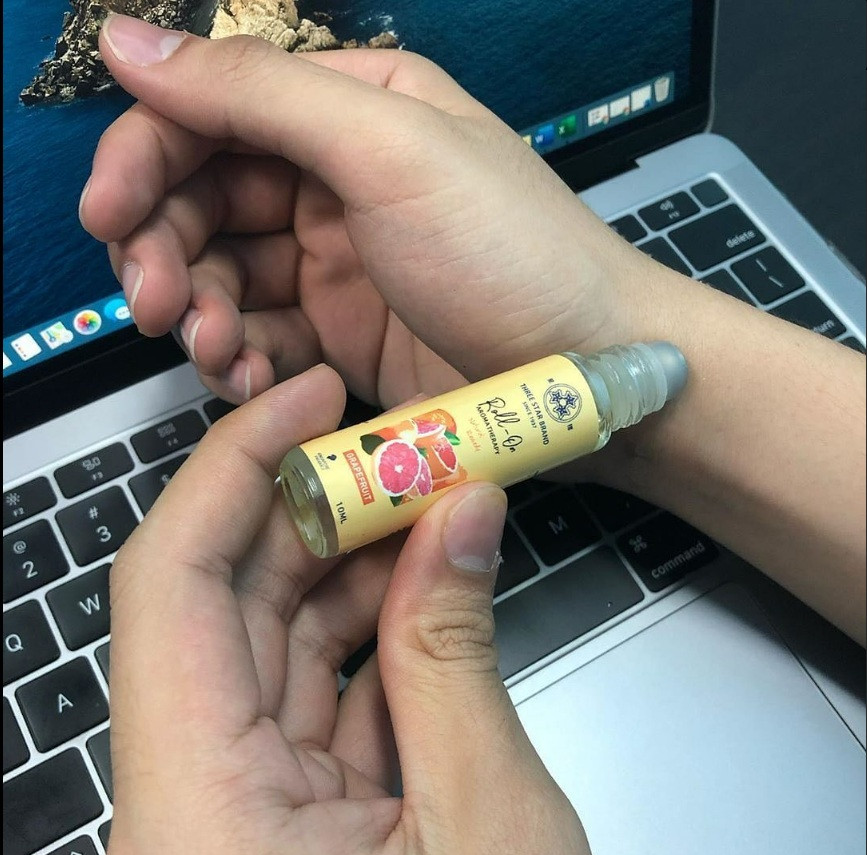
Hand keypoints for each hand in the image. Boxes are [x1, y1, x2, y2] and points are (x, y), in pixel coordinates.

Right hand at [80, 14, 665, 408]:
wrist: (584, 371)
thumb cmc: (509, 253)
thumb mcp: (390, 151)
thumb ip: (261, 93)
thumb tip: (130, 42)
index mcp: (350, 110)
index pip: (214, 114)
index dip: (146, 158)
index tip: (108, 215)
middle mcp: (336, 180)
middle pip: (205, 200)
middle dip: (165, 250)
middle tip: (155, 305)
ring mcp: (338, 263)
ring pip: (224, 276)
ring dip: (198, 314)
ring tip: (214, 353)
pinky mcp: (343, 335)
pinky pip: (262, 336)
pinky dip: (240, 358)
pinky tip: (246, 378)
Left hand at [106, 364, 591, 854]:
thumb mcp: (488, 825)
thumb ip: (458, 649)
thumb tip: (464, 512)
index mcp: (195, 815)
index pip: (169, 585)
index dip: (234, 469)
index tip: (307, 403)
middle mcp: (192, 805)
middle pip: (228, 601)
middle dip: (318, 508)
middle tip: (402, 448)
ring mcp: (241, 812)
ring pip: (277, 641)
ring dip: (356, 564)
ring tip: (434, 504)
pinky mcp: (291, 817)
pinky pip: (319, 692)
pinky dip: (378, 632)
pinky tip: (433, 583)